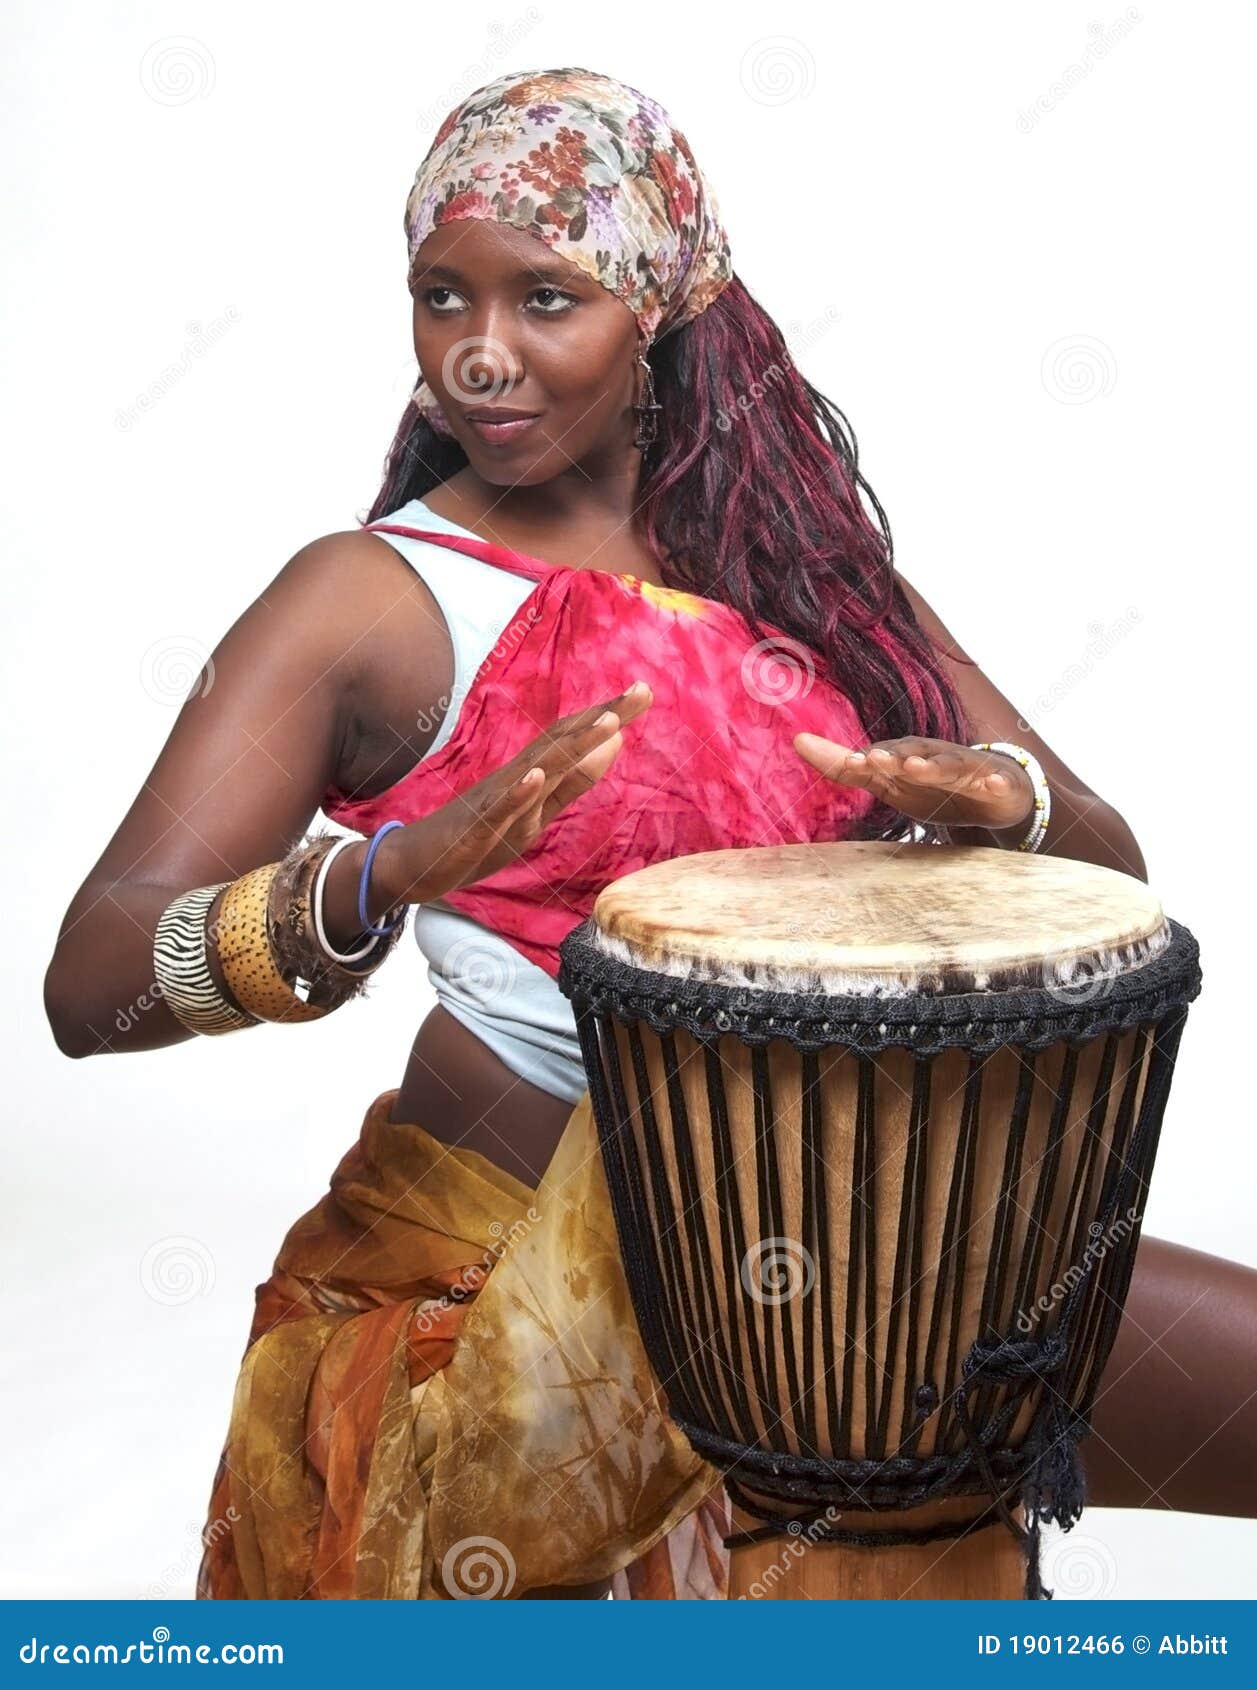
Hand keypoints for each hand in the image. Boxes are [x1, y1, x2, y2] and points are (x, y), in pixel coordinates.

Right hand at [374, 682, 653, 904]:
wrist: (413, 864)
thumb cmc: (478, 835)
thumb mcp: (537, 811)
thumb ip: (574, 781)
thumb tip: (614, 743)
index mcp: (532, 776)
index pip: (573, 739)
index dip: (608, 716)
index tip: (644, 691)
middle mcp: (516, 780)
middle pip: (562, 743)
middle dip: (601, 717)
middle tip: (641, 691)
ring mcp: (494, 802)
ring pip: (537, 770)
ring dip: (571, 746)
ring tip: (606, 721)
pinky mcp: (474, 830)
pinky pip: (497, 810)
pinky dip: (517, 793)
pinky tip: (536, 776)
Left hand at [793, 732, 1035, 833]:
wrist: (993, 790)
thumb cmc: (931, 783)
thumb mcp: (886, 782)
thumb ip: (845, 766)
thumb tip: (796, 740)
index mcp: (907, 755)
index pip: (882, 756)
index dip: (865, 761)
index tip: (849, 763)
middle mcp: (935, 756)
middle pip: (914, 755)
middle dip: (895, 757)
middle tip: (876, 760)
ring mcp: (966, 768)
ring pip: (949, 765)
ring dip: (934, 765)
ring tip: (918, 767)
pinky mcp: (996, 783)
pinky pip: (997, 783)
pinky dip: (996, 782)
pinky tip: (994, 784)